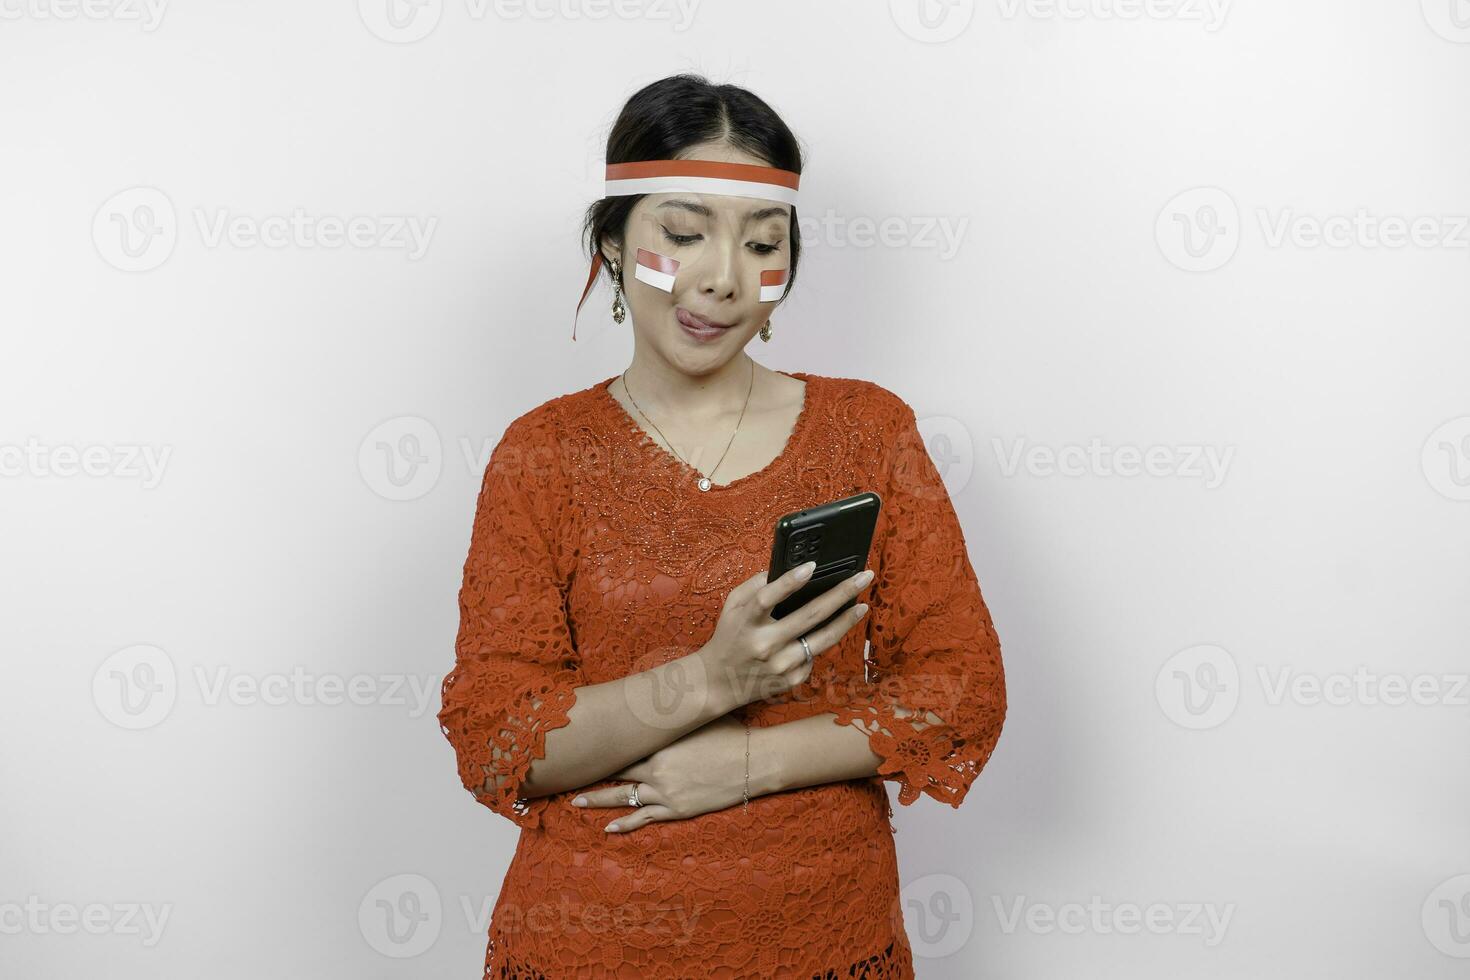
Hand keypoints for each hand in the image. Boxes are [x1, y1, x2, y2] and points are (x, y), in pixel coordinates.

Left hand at [569, 715, 752, 833]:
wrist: (752, 761)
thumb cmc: (730, 733)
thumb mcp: (700, 716)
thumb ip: (678, 712)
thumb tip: (667, 691)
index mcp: (659, 743)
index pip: (621, 746)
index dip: (601, 748)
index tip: (580, 745)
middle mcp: (656, 768)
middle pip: (615, 772)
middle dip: (591, 774)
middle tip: (566, 775)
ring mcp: (665, 792)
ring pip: (624, 797)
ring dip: (598, 800)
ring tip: (575, 801)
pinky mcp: (677, 810)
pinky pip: (644, 819)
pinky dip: (625, 824)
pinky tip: (608, 829)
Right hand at [698, 561, 873, 710]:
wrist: (718, 683)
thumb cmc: (730, 636)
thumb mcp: (732, 607)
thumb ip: (756, 586)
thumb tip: (790, 570)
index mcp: (746, 621)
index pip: (767, 598)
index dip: (789, 582)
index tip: (812, 566)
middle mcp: (764, 644)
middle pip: (809, 616)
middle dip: (840, 593)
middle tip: (863, 577)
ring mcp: (780, 665)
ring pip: (822, 640)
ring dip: (846, 621)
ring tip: (863, 605)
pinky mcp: (791, 680)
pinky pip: (814, 656)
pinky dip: (822, 641)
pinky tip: (829, 631)